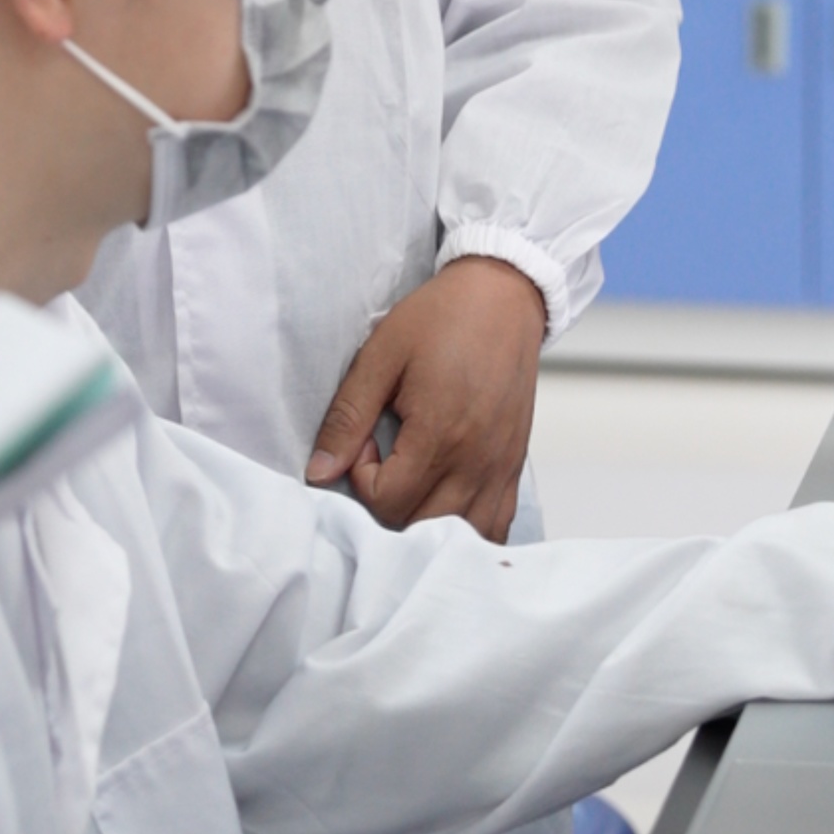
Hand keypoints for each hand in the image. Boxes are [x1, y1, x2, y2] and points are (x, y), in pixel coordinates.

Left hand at [305, 257, 544, 537]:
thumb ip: (349, 417)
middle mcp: (476, 461)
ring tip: (411, 483)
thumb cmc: (442, 318)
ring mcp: (500, 468)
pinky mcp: (514, 466)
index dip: (362, 478)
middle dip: (390, 507)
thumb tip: (319, 472)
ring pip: (462, 536)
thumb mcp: (382, 355)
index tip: (365, 440)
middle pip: (422, 528)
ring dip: (426, 524)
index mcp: (441, 433)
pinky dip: (467, 529)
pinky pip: (496, 526)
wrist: (503, 297)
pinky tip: (444, 503)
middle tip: (384, 462)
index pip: (388, 501)